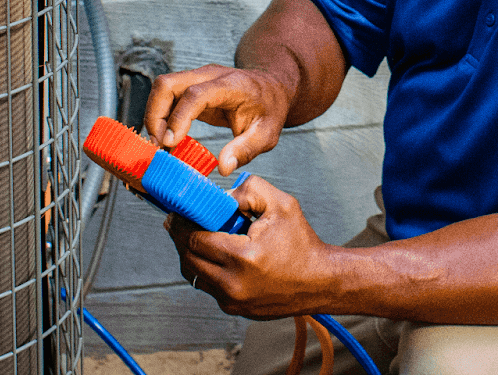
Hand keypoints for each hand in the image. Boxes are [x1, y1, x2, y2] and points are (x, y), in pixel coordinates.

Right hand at [144, 64, 293, 174]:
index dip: (179, 117)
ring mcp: (198, 78)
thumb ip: (245, 150)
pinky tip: (165, 138)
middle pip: (167, 84)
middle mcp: (209, 76)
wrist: (272, 88)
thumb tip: (223, 168)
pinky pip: (166, 96)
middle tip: (158, 146)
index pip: (196, 94)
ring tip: (159, 145)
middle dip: (155, 115)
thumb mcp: (266, 134)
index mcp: (230, 85)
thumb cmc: (269, 110)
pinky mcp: (191, 86)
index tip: (171, 143)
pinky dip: (160, 116)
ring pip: (162, 88)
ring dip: (154, 116)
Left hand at [168, 175, 345, 318]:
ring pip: (194, 275)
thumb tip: (221, 195)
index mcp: (243, 257)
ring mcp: (232, 301)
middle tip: (181, 221)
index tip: (178, 212)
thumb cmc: (301, 244)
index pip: (195, 240)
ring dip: (191, 254)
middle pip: (188, 259)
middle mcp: (233, 284)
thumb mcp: (282, 205)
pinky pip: (208, 286)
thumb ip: (250, 190)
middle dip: (181, 238)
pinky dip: (206, 268)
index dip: (182, 224)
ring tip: (198, 235)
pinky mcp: (234, 308)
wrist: (319, 281)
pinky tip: (215, 253)